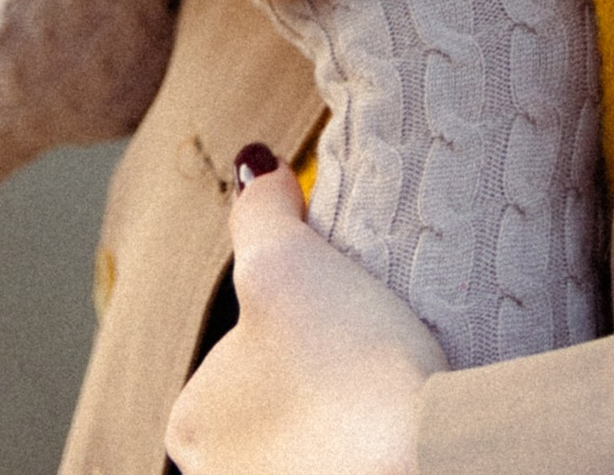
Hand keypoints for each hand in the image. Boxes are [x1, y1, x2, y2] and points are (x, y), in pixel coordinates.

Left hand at [167, 145, 435, 474]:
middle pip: (268, 402)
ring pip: (303, 439)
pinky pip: (340, 461)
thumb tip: (255, 168)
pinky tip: (390, 434)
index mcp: (189, 423)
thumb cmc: (347, 367)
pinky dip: (361, 449)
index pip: (233, 353)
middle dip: (308, 381)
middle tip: (364, 359)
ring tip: (382, 398)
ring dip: (337, 418)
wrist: (424, 462)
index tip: (337, 323)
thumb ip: (260, 212)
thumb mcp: (288, 263)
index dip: (292, 323)